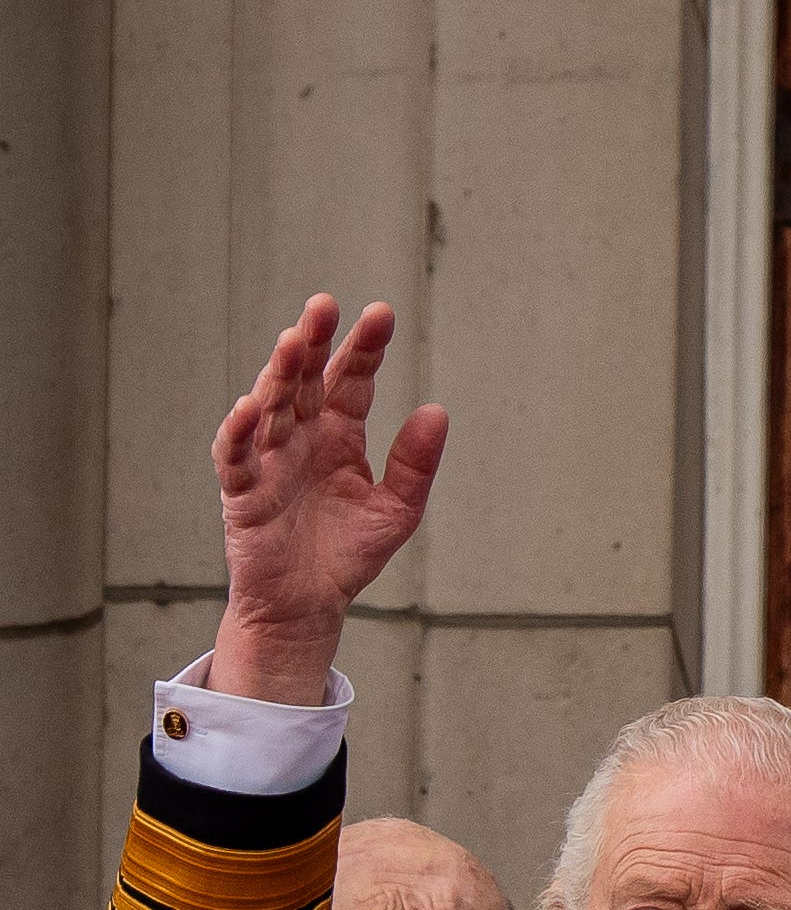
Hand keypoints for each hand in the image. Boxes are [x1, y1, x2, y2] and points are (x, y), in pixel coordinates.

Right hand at [209, 295, 443, 706]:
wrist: (309, 604)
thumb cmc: (349, 553)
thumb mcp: (397, 509)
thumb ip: (415, 463)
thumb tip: (437, 410)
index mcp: (340, 435)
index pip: (352, 381)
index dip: (364, 349)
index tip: (381, 314)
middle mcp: (301, 438)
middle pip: (306, 381)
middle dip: (314, 343)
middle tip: (324, 305)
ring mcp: (268, 461)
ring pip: (269, 407)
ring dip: (279, 375)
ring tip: (293, 342)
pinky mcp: (242, 492)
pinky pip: (235, 457)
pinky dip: (240, 433)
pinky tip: (251, 408)